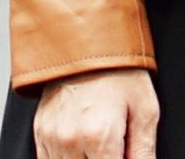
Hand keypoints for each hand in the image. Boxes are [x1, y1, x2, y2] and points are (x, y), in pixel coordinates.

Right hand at [33, 68, 159, 158]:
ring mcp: (51, 138)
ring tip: (101, 142)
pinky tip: (84, 146)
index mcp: (99, 136)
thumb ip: (144, 151)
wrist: (89, 37)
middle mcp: (70, 141)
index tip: (125, 153)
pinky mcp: (40, 132)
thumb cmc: (119, 68)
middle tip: (116, 146)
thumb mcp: (145, 108)